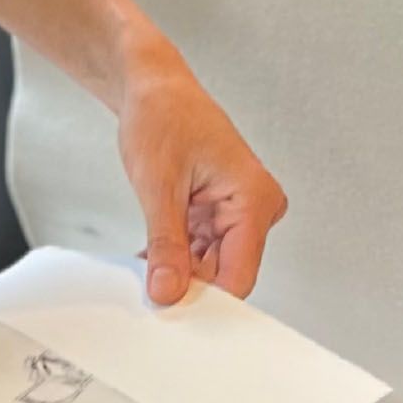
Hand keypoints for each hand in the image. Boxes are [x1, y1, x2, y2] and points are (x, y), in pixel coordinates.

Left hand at [115, 37, 285, 306]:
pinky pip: (202, 252)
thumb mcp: (157, 186)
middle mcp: (255, 208)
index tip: (173, 315)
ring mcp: (239, 213)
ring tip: (147, 267)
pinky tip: (153, 258)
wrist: (152, 87)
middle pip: (227, 274)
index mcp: (254, 199)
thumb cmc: (162, 115)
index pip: (239, 276)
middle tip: (150, 295)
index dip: (207, 300)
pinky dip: (177, 258)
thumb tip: (169, 290)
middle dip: (189, 286)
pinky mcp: (220, 214)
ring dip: (179, 272)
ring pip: (211, 266)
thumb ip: (166, 244)